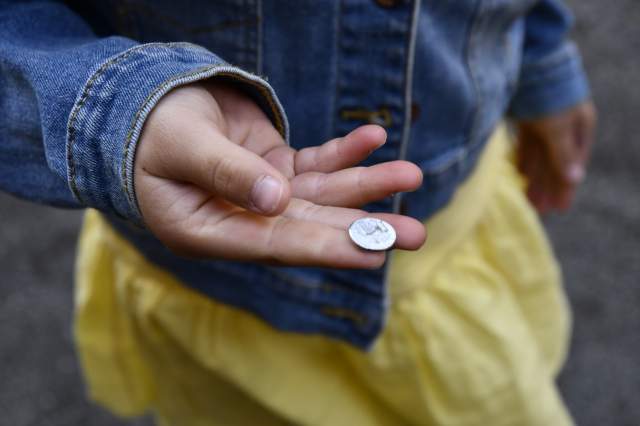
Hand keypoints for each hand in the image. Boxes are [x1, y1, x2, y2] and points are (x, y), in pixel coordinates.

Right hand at [134, 81, 425, 267]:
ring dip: (366, 185)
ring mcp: (263, 195)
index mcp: (207, 231)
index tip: (373, 253)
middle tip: (414, 234)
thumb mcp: (180, 146)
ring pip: (322, 194)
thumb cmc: (148, 131)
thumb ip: (226, 172)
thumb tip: (277, 200)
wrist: (142, 107)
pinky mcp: (275, 170)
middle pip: (310, 226)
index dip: (323, 248)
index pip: (273, 244)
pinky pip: (315, 162)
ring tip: (411, 174)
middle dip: (364, 229)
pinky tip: (374, 136)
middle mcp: (242, 220)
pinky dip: (344, 151)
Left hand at [516, 101, 596, 212]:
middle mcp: (564, 124)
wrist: (528, 60)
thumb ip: (562, 154)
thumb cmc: (547, 94)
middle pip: (556, 162)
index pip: (572, 163)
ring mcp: (545, 119)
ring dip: (535, 177)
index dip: (565, 187)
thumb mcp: (557, 128)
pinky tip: (520, 174)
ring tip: (528, 198)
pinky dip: (524, 160)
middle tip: (540, 210)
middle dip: (548, 187)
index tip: (559, 208)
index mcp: (579, 126)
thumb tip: (575, 179)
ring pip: (540, 155)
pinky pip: (528, 144)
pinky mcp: (527, 115)